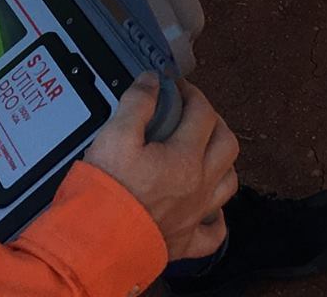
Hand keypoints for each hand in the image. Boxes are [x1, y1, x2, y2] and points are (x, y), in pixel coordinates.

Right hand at [83, 76, 237, 262]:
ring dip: (222, 162)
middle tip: (193, 112)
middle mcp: (199, 186)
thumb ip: (137, 104)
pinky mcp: (185, 242)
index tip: (176, 87)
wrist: (97, 244)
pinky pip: (214, 233)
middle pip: (227, 144)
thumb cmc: (107, 191)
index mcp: (185, 158)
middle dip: (214, 121)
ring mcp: (195, 216)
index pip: (203, 114)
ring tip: (205, 152)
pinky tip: (208, 209)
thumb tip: (152, 82)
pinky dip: (216, 218)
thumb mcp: (115, 135)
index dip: (192, 93)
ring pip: (228, 184)